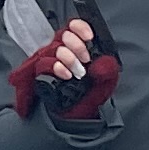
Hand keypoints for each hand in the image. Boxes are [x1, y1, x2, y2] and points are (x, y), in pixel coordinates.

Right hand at [6, 0, 119, 129]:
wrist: (74, 121)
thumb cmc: (88, 100)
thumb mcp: (103, 86)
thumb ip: (107, 72)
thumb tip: (105, 61)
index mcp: (76, 51)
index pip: (73, 29)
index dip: (80, 28)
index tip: (89, 37)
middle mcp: (61, 54)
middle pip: (63, 36)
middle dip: (76, 45)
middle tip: (86, 59)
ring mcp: (50, 64)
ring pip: (55, 49)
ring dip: (68, 57)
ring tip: (78, 71)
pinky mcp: (41, 76)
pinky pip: (44, 64)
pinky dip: (57, 67)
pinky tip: (66, 75)